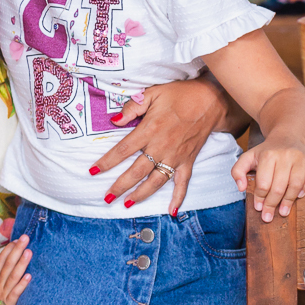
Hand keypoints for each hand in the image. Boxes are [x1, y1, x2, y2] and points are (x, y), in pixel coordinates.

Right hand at [0, 235, 31, 304]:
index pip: (1, 261)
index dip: (8, 250)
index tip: (16, 240)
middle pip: (8, 264)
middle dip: (17, 250)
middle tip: (26, 237)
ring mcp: (2, 293)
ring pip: (13, 275)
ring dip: (21, 263)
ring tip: (29, 252)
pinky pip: (15, 293)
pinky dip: (22, 285)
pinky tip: (29, 276)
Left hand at [89, 77, 234, 213]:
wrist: (210, 100)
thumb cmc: (179, 94)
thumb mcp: (152, 93)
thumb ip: (132, 107)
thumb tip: (114, 120)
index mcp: (150, 129)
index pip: (123, 149)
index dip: (107, 161)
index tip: (93, 170)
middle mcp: (162, 146)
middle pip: (137, 171)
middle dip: (120, 186)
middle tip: (107, 197)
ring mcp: (176, 156)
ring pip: (156, 181)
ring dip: (141, 194)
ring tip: (127, 204)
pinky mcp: (188, 161)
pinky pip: (183, 183)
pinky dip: (178, 198)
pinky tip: (171, 211)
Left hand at [230, 130, 304, 222]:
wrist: (287, 136)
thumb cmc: (267, 151)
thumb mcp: (248, 157)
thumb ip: (238, 171)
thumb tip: (240, 188)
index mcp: (267, 155)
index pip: (264, 183)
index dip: (260, 197)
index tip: (258, 208)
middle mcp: (285, 156)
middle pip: (279, 186)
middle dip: (272, 204)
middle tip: (268, 216)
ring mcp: (300, 158)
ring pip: (295, 185)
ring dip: (288, 201)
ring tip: (283, 212)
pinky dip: (304, 190)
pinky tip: (297, 197)